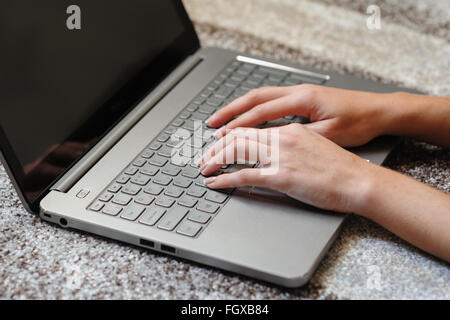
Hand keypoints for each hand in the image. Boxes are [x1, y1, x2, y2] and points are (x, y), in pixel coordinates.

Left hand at [199, 123, 374, 212]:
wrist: (359, 180)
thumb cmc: (341, 167)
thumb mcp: (315, 145)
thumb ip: (291, 144)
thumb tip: (273, 152)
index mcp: (291, 130)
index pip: (251, 128)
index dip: (230, 135)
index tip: (218, 142)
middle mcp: (283, 138)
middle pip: (239, 136)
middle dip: (216, 146)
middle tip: (204, 156)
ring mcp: (281, 156)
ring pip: (237, 150)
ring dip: (215, 159)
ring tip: (204, 168)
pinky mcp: (282, 176)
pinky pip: (245, 175)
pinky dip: (225, 178)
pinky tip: (215, 183)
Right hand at [206, 85, 394, 146]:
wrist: (380, 111)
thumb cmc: (359, 122)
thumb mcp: (329, 135)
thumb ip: (298, 137)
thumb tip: (271, 145)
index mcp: (302, 100)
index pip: (260, 112)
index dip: (238, 125)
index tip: (221, 136)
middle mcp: (297, 92)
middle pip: (254, 98)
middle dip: (230, 112)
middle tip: (211, 124)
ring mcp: (299, 93)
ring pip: (261, 97)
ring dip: (240, 109)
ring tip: (222, 120)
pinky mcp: (303, 99)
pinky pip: (271, 101)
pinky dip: (254, 110)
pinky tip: (247, 119)